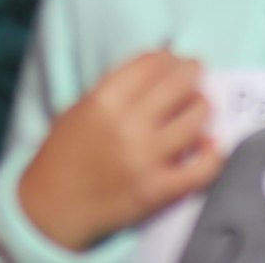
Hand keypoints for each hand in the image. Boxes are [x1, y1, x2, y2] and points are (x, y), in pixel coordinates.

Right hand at [18, 51, 223, 249]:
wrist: (51, 208)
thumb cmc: (62, 155)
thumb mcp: (79, 109)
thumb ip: (115, 91)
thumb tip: (158, 72)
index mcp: (103, 101)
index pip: (150, 63)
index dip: (169, 56)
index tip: (175, 58)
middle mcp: (126, 126)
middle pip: (177, 85)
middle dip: (193, 72)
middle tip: (197, 71)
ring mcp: (144, 159)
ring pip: (194, 121)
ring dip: (202, 107)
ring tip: (200, 105)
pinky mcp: (157, 191)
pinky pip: (200, 170)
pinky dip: (213, 155)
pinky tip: (211, 144)